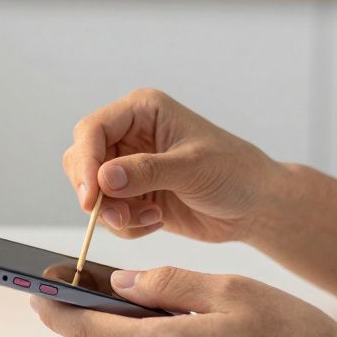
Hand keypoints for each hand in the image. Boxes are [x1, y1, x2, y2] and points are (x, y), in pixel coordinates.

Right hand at [64, 88, 281, 242]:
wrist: (255, 205)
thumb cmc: (235, 172)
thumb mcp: (192, 167)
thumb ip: (147, 171)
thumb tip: (103, 177)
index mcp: (142, 111)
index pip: (92, 130)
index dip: (85, 163)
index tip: (91, 197)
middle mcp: (130, 135)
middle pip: (82, 161)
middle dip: (96, 194)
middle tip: (119, 216)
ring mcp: (129, 166)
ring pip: (92, 192)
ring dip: (115, 213)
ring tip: (150, 218)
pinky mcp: (133, 195)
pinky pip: (109, 214)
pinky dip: (127, 225)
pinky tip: (156, 220)